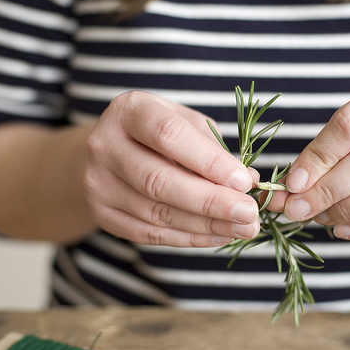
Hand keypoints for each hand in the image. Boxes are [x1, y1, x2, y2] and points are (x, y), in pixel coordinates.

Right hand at [83, 91, 259, 246]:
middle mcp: (105, 145)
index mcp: (129, 111)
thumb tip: (251, 181)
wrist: (109, 150)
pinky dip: (189, 238)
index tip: (244, 181)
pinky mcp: (101, 213)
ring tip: (243, 228)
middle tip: (249, 213)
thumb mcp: (184, 122)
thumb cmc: (156, 132)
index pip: (169, 136)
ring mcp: (98, 182)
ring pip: (157, 213)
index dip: (209, 161)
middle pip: (159, 181)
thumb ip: (214, 147)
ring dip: (206, 225)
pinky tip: (219, 235)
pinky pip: (149, 234)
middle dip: (211, 202)